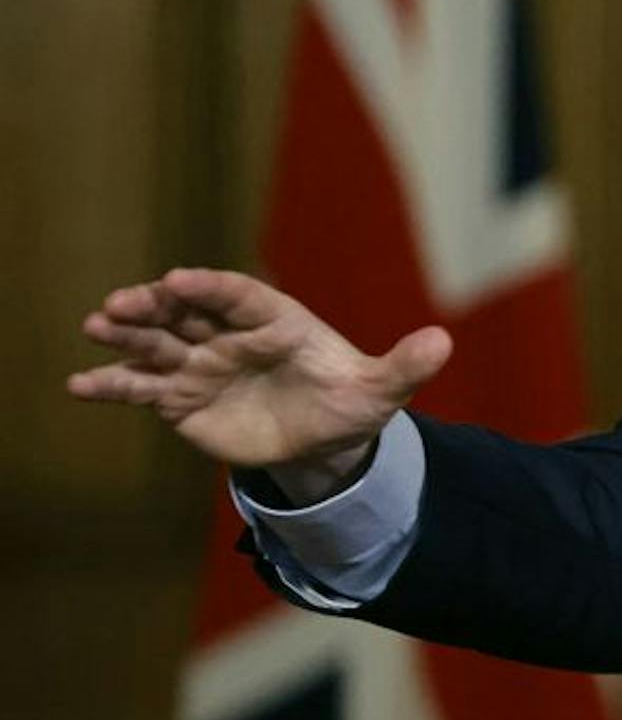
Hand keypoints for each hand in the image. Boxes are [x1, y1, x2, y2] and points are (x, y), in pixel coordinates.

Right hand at [66, 267, 450, 500]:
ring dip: (126, 334)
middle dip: (154, 304)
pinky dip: (112, 385)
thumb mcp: (382, 390)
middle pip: (186, 311)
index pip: (236, 294)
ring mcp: (200, 363)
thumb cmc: (350, 402)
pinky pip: (141, 388)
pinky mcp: (180, 397)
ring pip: (156, 342)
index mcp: (274, 319)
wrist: (324, 440)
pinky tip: (79, 386)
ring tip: (96, 327)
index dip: (209, 286)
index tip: (182, 279)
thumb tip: (444, 342)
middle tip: (122, 302)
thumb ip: (405, 366)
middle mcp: (229, 334)